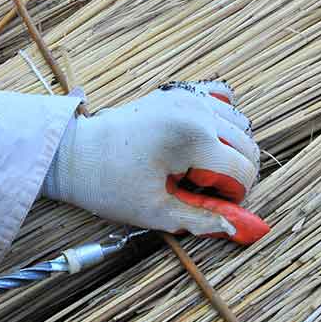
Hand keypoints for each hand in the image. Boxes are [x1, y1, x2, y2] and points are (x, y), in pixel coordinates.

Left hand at [42, 81, 267, 243]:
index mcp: (193, 139)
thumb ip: (200, 219)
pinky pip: (220, 99)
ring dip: (231, 149)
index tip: (211, 205)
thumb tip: (236, 229)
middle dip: (234, 173)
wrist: (73, 155)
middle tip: (205, 190)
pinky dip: (222, 120)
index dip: (233, 195)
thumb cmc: (107, 184)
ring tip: (200, 168)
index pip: (242, 170)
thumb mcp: (154, 211)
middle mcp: (196, 111)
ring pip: (239, 123)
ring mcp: (188, 97)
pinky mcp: (178, 92)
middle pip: (247, 145)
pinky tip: (205, 141)